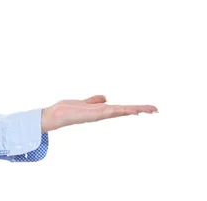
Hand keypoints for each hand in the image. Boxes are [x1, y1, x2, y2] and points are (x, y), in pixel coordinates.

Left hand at [41, 95, 157, 132]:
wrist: (56, 115)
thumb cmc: (68, 109)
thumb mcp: (84, 102)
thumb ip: (94, 100)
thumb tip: (105, 97)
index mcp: (101, 110)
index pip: (122, 108)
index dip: (135, 108)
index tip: (148, 108)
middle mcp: (102, 113)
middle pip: (125, 110)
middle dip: (140, 109)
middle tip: (156, 109)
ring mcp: (99, 115)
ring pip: (121, 111)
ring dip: (134, 109)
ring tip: (149, 109)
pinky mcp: (92, 115)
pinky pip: (109, 111)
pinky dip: (120, 110)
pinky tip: (128, 110)